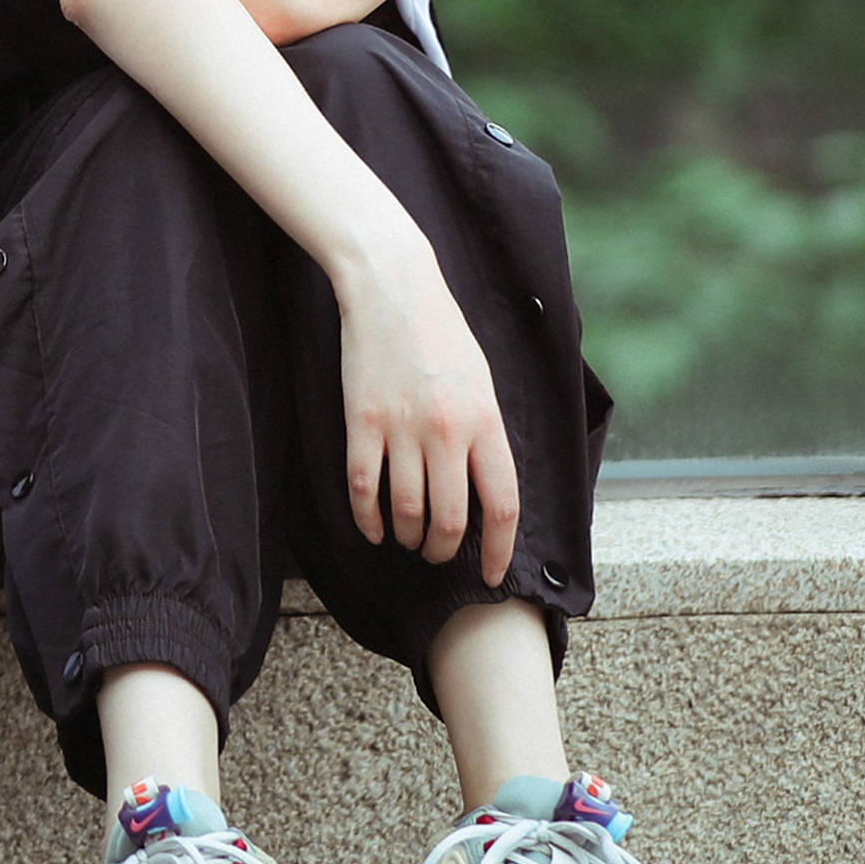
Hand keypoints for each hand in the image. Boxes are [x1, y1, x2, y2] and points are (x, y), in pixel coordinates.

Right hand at [332, 238, 519, 584]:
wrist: (394, 289)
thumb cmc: (443, 334)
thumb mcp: (483, 384)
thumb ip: (487, 437)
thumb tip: (486, 491)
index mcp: (486, 422)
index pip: (503, 506)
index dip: (500, 551)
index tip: (494, 574)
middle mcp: (447, 431)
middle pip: (451, 520)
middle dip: (445, 551)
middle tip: (439, 556)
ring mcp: (401, 428)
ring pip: (407, 511)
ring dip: (410, 538)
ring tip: (409, 541)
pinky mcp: (361, 422)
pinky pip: (364, 489)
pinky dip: (368, 520)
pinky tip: (374, 530)